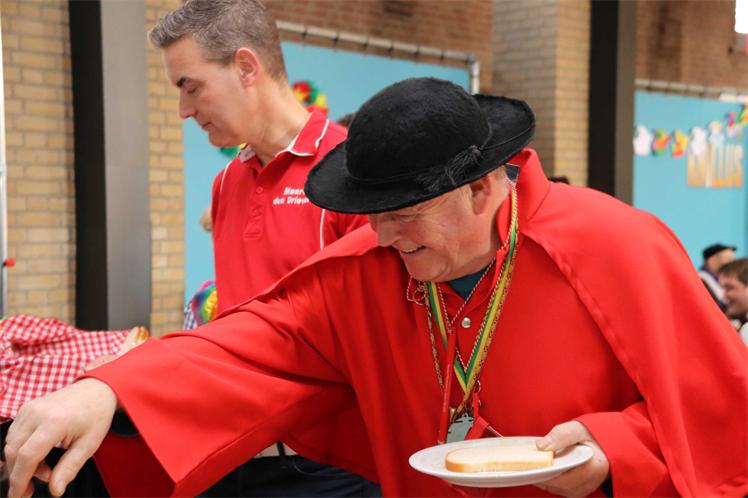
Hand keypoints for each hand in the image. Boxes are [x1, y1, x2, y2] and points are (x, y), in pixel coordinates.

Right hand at [4, 378, 117, 497]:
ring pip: (11, 444)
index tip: (19, 496)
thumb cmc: (96, 415)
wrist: (96, 390)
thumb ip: (69, 468)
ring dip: (21, 463)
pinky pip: (14, 434)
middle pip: (14, 452)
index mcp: (54, 422)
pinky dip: (20, 450)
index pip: (27, 456)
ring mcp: (29, 408)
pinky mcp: (26, 408)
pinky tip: (39, 455)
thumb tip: (55, 490)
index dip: (20, 480)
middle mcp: (37, 413)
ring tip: (45, 468)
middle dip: (20, 474)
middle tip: (34, 487)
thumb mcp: (89, 444)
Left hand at [534, 421, 608, 496]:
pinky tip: (540, 469)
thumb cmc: (594, 435)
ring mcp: (585, 489)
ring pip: (557, 489)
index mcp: (594, 467)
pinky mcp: (579, 490)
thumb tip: (541, 446)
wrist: (606, 444)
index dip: (544, 473)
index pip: (564, 478)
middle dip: (540, 476)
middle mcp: (590, 483)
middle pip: (558, 486)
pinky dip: (549, 480)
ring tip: (530, 466)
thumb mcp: (579, 429)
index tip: (528, 466)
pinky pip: (560, 489)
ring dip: (543, 479)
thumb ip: (561, 435)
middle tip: (524, 465)